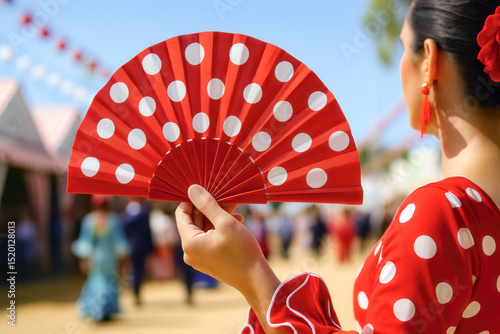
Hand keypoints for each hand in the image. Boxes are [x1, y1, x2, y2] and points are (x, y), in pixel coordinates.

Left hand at [175, 185, 280, 322]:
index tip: (207, 190)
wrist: (255, 279)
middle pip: (194, 221)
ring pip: (204, 229)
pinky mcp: (208, 260)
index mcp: (189, 243)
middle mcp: (189, 252)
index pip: (181, 214)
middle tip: (225, 198)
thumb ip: (207, 205)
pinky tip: (236, 222)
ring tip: (234, 210)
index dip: (192, 200)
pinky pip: (209, 239)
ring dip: (217, 217)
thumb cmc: (241, 251)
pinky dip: (219, 229)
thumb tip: (192, 189)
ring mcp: (199, 258)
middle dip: (209, 208)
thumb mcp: (225, 223)